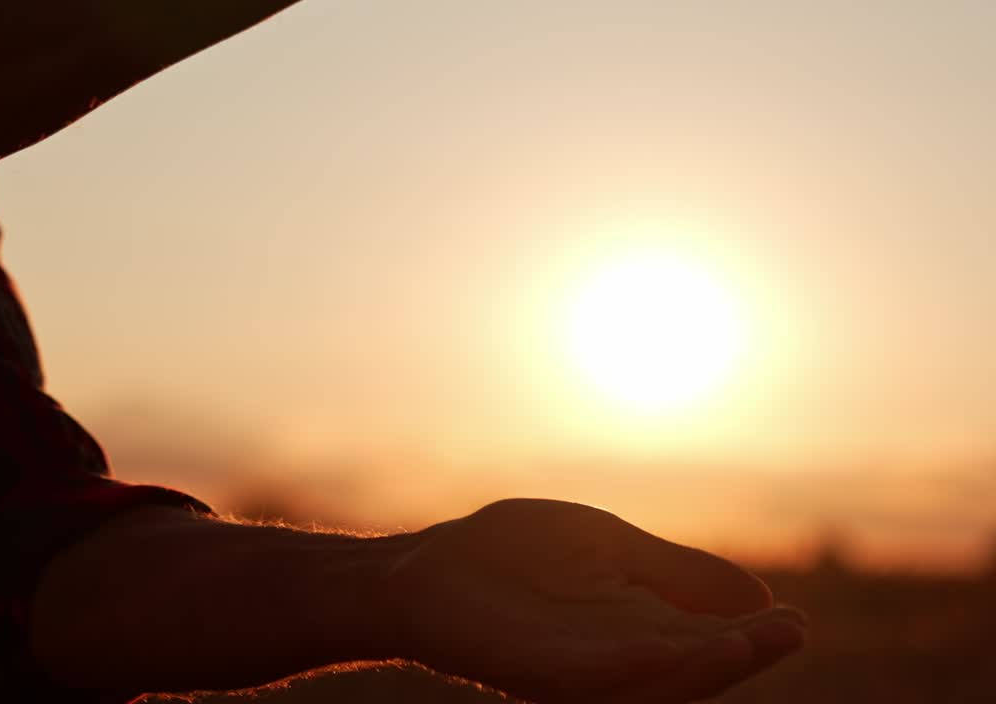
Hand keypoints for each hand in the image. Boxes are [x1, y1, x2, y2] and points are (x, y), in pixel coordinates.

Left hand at [383, 499, 805, 703]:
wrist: (433, 570)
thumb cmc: (518, 558)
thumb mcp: (610, 551)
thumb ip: (675, 574)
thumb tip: (758, 592)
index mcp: (637, 634)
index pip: (704, 642)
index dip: (750, 636)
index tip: (796, 619)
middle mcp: (615, 663)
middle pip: (689, 668)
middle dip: (740, 654)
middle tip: (790, 631)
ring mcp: (577, 669)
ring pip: (654, 678)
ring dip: (703, 663)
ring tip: (750, 640)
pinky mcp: (538, 666)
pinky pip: (597, 673)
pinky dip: (639, 663)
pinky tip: (670, 644)